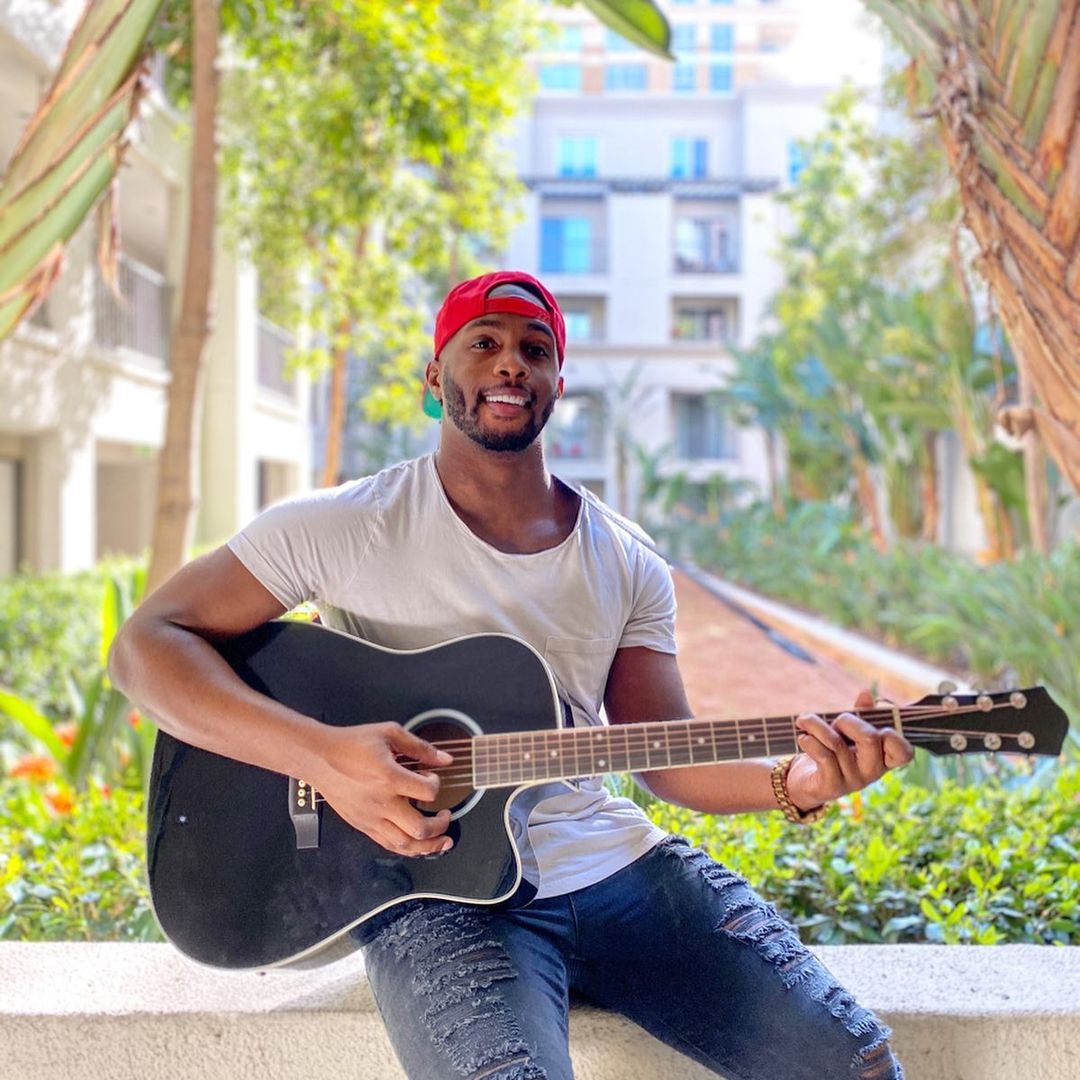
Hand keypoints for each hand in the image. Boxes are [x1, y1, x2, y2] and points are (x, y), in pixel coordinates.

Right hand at [312, 722, 454, 855]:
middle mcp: (381, 803)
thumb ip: (420, 746)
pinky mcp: (362, 825)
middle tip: (447, 816)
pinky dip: (407, 849)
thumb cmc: (351, 744)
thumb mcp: (388, 733)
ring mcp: (371, 818)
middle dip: (441, 825)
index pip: (428, 792)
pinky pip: (388, 845)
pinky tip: (418, 845)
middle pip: (420, 828)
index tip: (431, 777)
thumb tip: (445, 759)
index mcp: (389, 778)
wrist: (319, 758)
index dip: (436, 784)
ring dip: (428, 846)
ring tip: (442, 841)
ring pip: (405, 844)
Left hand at [785, 690, 912, 811]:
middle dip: (848, 721)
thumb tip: (867, 694)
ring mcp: (853, 781)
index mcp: (883, 759)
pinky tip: (803, 737)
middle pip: (870, 738)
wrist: (806, 781)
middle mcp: (873, 772)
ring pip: (837, 744)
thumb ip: (860, 714)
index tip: (872, 723)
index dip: (893, 734)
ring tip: (806, 722)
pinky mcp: (832, 786)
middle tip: (835, 723)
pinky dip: (810, 741)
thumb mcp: (847, 732)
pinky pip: (823, 756)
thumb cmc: (832, 751)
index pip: (904, 752)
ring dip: (817, 726)